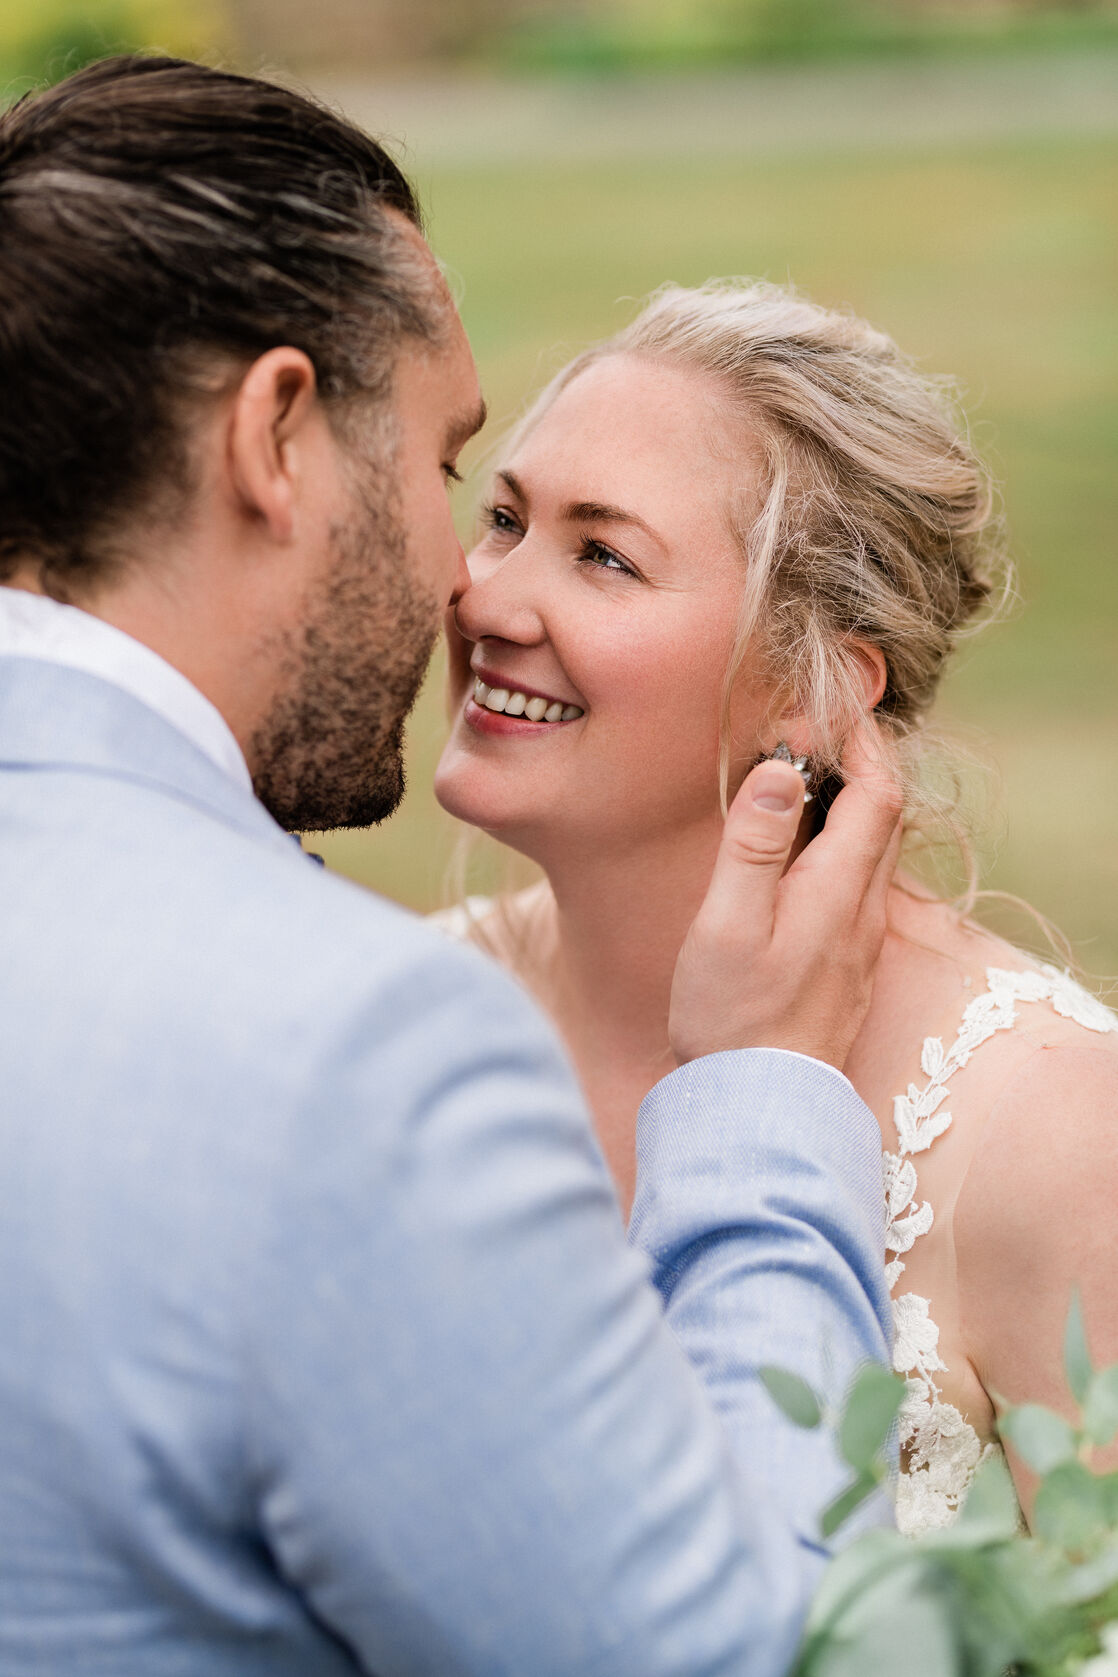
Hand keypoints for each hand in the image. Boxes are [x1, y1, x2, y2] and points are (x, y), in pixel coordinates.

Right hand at [669, 725, 902, 1070]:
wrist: (759, 1111)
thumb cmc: (734, 1019)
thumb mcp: (727, 924)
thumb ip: (753, 845)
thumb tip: (779, 769)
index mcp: (838, 891)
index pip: (878, 792)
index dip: (863, 742)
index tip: (831, 708)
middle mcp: (863, 913)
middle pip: (885, 817)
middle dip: (860, 765)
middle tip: (815, 732)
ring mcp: (859, 943)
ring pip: (873, 853)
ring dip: (850, 806)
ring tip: (804, 780)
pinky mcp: (845, 968)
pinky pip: (857, 886)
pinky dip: (839, 847)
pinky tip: (800, 854)